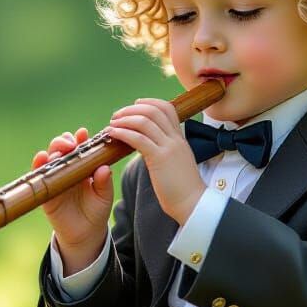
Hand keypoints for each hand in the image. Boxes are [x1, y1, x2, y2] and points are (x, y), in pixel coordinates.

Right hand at [33, 128, 112, 254]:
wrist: (85, 234)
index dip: (80, 139)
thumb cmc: (96, 211)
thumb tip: (105, 168)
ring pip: (49, 157)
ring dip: (53, 149)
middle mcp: (67, 169)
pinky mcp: (45, 190)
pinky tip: (42, 157)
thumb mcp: (104, 197)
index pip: (80, 147)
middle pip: (62, 148)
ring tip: (61, 148)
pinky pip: (39, 175)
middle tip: (72, 143)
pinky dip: (38, 164)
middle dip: (64, 141)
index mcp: (83, 166)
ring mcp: (55, 178)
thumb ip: (105, 183)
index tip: (83, 133)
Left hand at [107, 98, 205, 224]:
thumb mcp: (177, 162)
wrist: (194, 204)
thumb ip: (166, 151)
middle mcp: (175, 139)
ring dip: (124, 119)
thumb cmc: (183, 189)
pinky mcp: (160, 159)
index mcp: (180, 138)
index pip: (167, 108)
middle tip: (117, 115)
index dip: (149, 103)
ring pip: (145, 121)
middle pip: (154, 110)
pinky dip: (123, 133)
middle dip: (132, 109)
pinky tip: (113, 134)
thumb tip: (151, 146)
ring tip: (112, 124)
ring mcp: (169, 147)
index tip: (135, 105)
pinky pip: (138, 139)